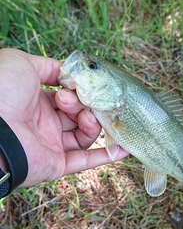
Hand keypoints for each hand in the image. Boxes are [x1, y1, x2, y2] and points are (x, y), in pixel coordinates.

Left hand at [0, 48, 127, 186]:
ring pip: (84, 135)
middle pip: (79, 114)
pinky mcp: (55, 165)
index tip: (84, 85)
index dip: (79, 90)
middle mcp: (44, 123)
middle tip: (77, 101)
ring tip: (88, 117)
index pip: (68, 96)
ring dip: (94, 124)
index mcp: (36, 101)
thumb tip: (69, 73)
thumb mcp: (22, 63)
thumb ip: (49, 66)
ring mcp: (50, 144)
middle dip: (86, 105)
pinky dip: (106, 155)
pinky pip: (84, 161)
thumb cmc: (2, 91)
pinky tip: (125, 148)